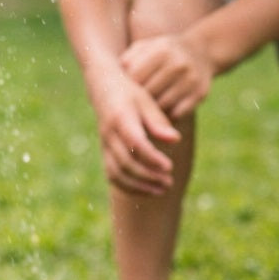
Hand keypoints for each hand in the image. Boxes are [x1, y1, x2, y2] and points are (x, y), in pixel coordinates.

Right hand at [93, 74, 180, 195]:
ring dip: (139, 185)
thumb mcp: (146, 102)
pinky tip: (148, 190)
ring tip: (162, 190)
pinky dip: (129, 186)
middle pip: (125, 162)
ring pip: (116, 173)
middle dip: (148, 176)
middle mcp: (109, 135)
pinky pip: (112, 175)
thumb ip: (159, 122)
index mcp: (120, 119)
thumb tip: (175, 140)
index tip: (169, 167)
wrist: (103, 89)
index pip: (135, 143)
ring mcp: (104, 145)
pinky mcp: (105, 152)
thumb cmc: (130, 94)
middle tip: (170, 182)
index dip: (151, 158)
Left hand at [121, 34, 212, 118]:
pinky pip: (177, 112)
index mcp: (161, 50)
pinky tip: (159, 114)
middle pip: (148, 92)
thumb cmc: (163, 52)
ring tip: (141, 111)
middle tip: (128, 107)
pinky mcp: (200, 93)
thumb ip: (128, 58)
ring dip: (151, 110)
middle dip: (136, 101)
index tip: (119, 94)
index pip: (135, 76)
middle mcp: (178, 64)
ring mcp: (191, 79)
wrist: (202, 51)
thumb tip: (114, 76)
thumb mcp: (146, 47)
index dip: (125, 88)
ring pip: (162, 104)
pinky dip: (167, 115)